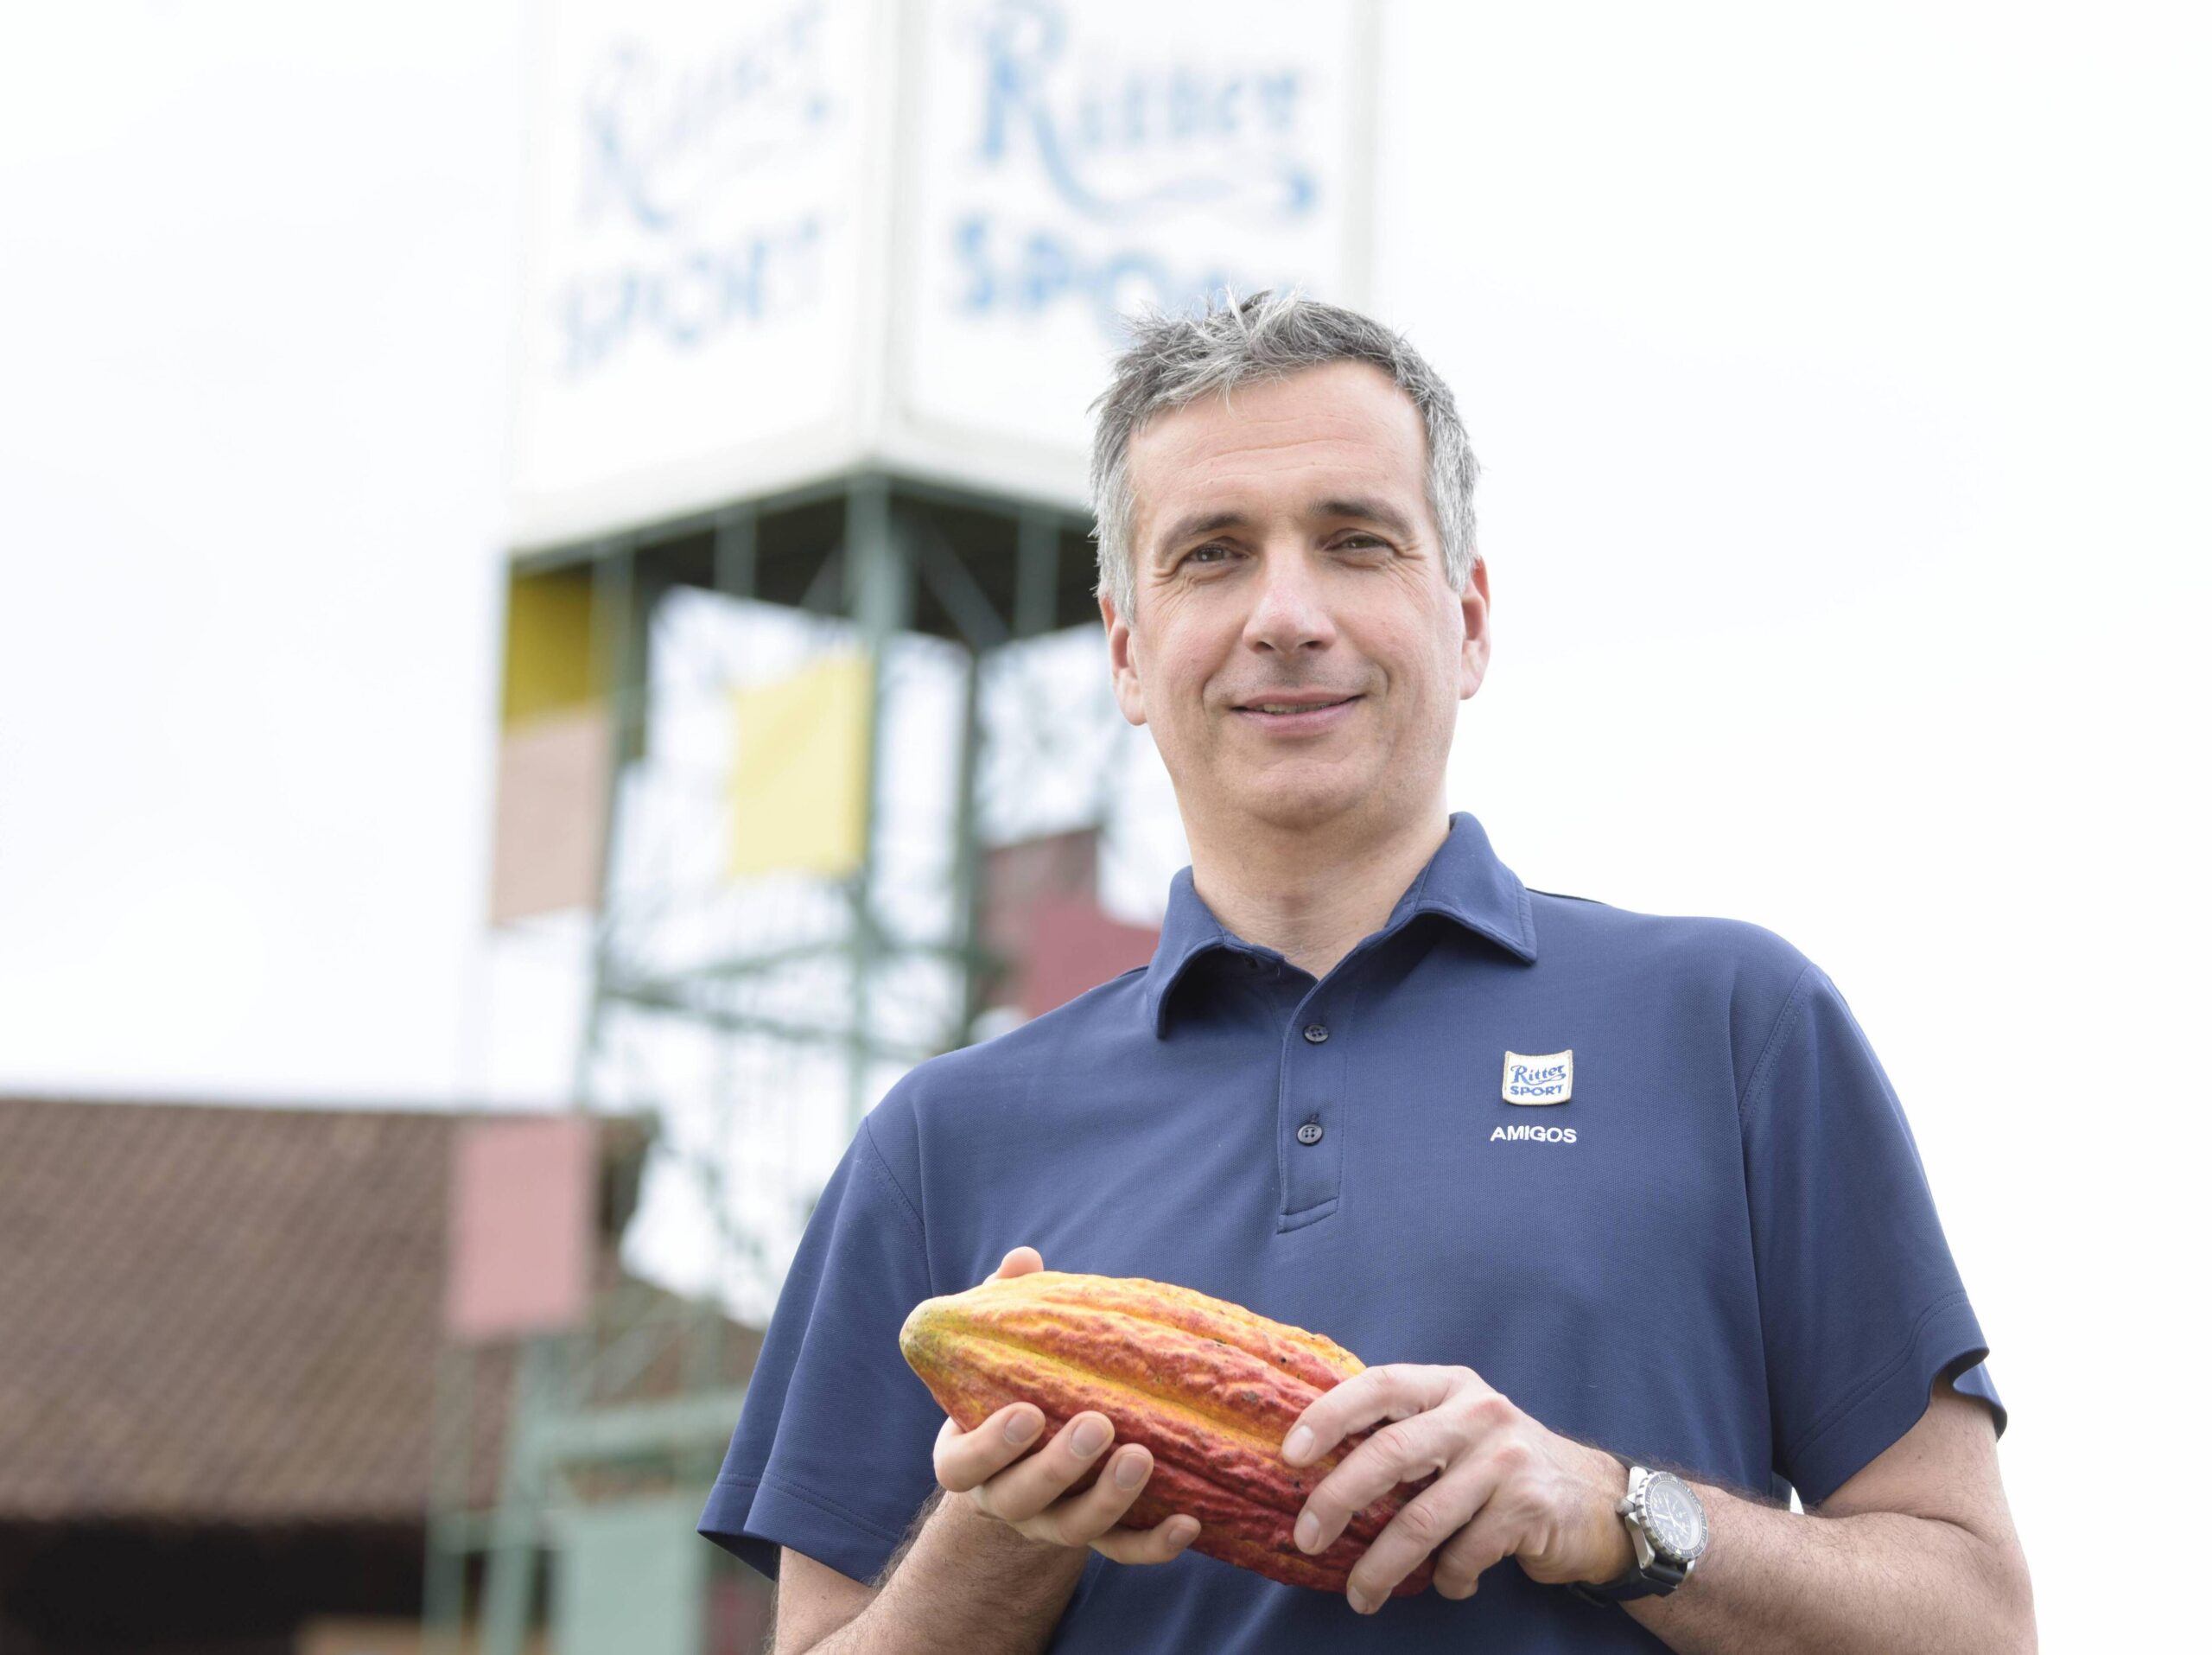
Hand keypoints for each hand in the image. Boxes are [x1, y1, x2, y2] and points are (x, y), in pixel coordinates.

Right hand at [930, 1247, 1201, 1567]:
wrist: (1030, 1460)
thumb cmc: (1016, 1384)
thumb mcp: (1001, 1351)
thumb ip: (1004, 1306)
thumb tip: (1023, 1260)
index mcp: (969, 1460)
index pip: (963, 1466)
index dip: (990, 1446)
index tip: (1026, 1411)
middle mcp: (1006, 1500)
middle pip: (1023, 1498)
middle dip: (1060, 1465)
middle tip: (1098, 1424)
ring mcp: (1051, 1525)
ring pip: (1075, 1529)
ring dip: (1110, 1498)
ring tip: (1144, 1456)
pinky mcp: (1097, 1539)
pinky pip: (1124, 1551)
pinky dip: (1155, 1545)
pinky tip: (1190, 1522)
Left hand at [1282, 1362, 1633, 1612]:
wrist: (1595, 1499)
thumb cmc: (1500, 1464)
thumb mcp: (1457, 1426)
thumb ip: (1404, 1430)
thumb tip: (1315, 1462)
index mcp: (1449, 1384)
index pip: (1379, 1385)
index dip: (1329, 1415)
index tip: (1290, 1453)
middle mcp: (1478, 1412)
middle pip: (1391, 1454)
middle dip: (1338, 1500)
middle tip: (1306, 1536)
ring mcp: (1506, 1459)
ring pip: (1421, 1519)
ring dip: (1381, 1566)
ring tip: (1360, 1595)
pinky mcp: (1528, 1508)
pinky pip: (1464, 1555)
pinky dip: (1447, 1580)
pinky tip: (1448, 1584)